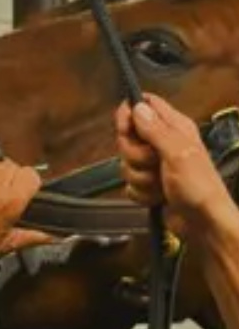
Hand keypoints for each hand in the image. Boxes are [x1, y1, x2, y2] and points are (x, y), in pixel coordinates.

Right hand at [116, 94, 232, 235]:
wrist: (203, 224)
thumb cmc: (199, 187)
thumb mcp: (178, 154)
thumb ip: (156, 131)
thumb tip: (137, 107)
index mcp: (175, 127)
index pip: (144, 105)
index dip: (129, 114)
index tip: (125, 129)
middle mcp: (163, 143)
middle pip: (128, 138)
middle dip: (134, 156)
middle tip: (153, 164)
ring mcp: (154, 165)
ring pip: (126, 163)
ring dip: (140, 178)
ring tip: (160, 185)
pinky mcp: (148, 184)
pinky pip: (129, 184)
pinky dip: (141, 193)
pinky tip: (157, 197)